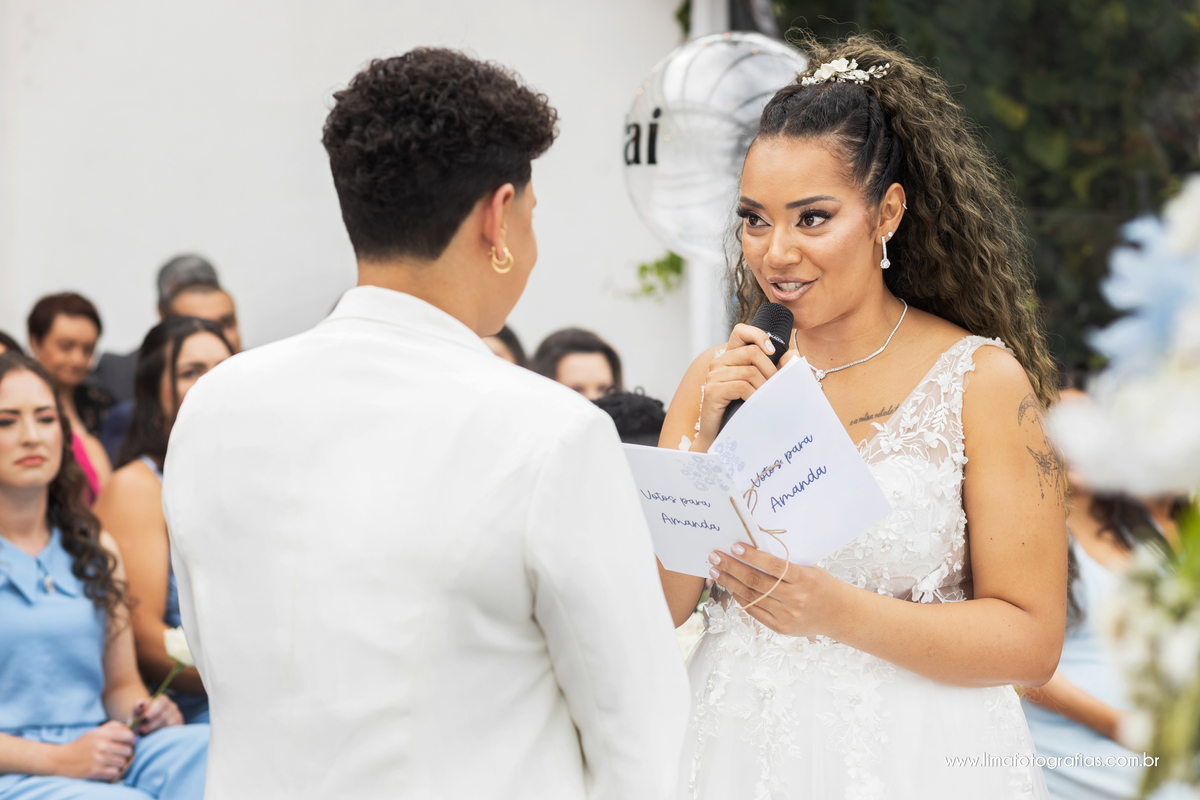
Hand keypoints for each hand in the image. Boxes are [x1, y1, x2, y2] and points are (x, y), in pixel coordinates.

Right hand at [51, 721, 135, 780]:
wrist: (61, 759)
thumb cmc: (82, 744)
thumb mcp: (95, 731)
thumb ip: (113, 726)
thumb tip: (130, 727)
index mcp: (103, 734)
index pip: (129, 736)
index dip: (132, 740)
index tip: (129, 743)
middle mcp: (102, 746)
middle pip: (128, 750)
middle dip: (126, 753)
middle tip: (119, 754)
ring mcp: (99, 759)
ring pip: (123, 762)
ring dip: (119, 763)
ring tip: (111, 761)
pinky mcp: (95, 771)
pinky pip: (115, 772)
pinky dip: (113, 772)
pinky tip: (106, 768)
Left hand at [131, 695, 182, 734]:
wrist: (147, 727)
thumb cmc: (141, 718)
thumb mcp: (137, 712)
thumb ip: (138, 706)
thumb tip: (143, 706)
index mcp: (163, 700)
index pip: (162, 701)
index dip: (154, 709)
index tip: (145, 717)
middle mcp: (172, 706)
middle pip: (164, 714)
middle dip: (151, 723)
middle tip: (141, 730)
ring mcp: (177, 716)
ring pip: (169, 723)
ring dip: (155, 730)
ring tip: (146, 734)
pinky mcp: (180, 725)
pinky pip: (173, 730)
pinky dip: (163, 734)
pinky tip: (155, 736)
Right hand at [695, 324, 782, 448]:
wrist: (723, 438)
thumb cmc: (744, 411)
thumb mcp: (763, 387)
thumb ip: (779, 369)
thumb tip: (792, 353)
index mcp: (730, 357)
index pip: (741, 331)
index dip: (758, 335)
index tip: (773, 351)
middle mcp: (719, 363)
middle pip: (752, 352)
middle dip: (770, 370)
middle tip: (775, 387)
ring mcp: (714, 376)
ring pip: (750, 371)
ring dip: (764, 387)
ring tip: (767, 399)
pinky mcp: (712, 391)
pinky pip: (742, 386)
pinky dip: (755, 396)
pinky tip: (756, 405)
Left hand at [707, 542, 845, 637]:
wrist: (838, 613)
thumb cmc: (821, 585)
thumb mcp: (809, 568)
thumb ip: (785, 562)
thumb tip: (753, 549)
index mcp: (804, 579)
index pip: (774, 566)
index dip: (752, 556)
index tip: (734, 546)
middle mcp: (795, 598)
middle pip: (756, 581)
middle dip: (732, 567)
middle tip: (715, 556)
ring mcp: (787, 615)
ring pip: (751, 596)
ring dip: (730, 582)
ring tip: (716, 571)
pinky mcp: (780, 627)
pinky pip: (754, 611)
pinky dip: (740, 598)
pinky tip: (731, 588)